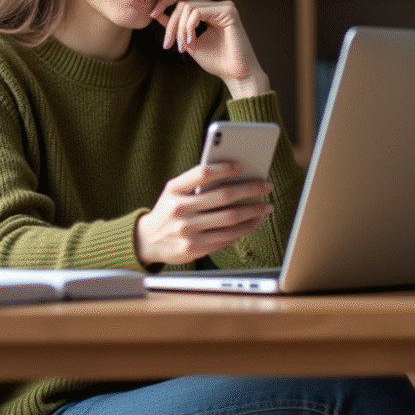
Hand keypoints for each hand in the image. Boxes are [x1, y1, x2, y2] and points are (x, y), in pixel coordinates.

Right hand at [135, 161, 273, 266]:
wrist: (147, 241)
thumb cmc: (168, 210)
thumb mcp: (174, 191)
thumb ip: (196, 182)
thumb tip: (235, 176)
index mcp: (174, 190)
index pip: (203, 173)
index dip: (224, 168)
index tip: (242, 166)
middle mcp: (180, 210)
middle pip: (224, 197)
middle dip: (250, 190)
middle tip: (266, 187)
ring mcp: (187, 231)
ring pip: (230, 219)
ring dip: (253, 212)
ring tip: (266, 207)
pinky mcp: (195, 248)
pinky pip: (227, 238)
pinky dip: (244, 229)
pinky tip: (254, 222)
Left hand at [150, 0, 269, 97]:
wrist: (237, 75)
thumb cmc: (217, 62)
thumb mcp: (189, 42)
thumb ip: (177, 27)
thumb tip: (157, 13)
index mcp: (209, 10)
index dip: (164, 1)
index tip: (151, 15)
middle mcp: (217, 5)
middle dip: (170, 20)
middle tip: (167, 43)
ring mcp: (224, 6)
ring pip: (187, 7)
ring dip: (179, 29)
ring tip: (182, 47)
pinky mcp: (228, 11)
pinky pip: (197, 12)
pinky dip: (188, 28)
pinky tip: (190, 42)